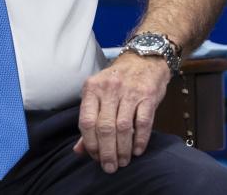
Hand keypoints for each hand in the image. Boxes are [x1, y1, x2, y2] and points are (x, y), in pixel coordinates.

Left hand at [74, 52, 170, 172]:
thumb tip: (78, 151)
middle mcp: (109, 88)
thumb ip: (90, 121)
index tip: (96, 158)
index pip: (87, 122)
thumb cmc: (119, 80)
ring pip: (123, 127)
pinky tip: (137, 150)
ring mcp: (130, 91)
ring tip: (124, 161)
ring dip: (123, 149)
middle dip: (107, 152)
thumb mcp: (99, 94)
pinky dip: (140, 140)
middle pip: (105, 128)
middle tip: (110, 167)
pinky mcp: (148, 94)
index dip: (91, 144)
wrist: (145, 58)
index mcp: (92, 88)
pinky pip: (143, 122)